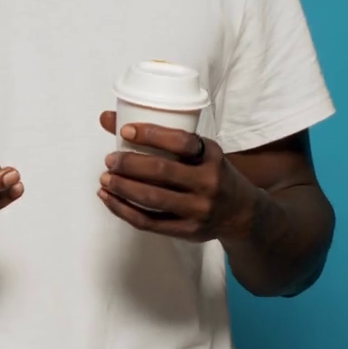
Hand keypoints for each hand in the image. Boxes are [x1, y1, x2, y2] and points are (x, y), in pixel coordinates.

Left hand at [96, 111, 256, 242]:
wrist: (241, 213)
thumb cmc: (211, 174)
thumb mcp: (200, 152)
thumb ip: (161, 137)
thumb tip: (107, 118)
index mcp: (211, 156)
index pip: (181, 141)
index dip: (151, 135)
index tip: (125, 131)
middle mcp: (208, 182)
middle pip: (162, 171)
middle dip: (130, 164)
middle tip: (109, 159)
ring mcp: (198, 209)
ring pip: (152, 199)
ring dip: (123, 188)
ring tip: (105, 178)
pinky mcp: (186, 230)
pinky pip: (148, 222)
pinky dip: (123, 210)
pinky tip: (109, 198)